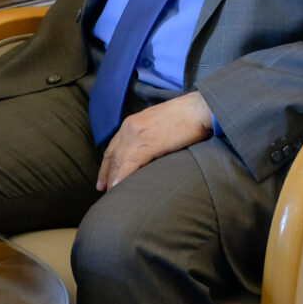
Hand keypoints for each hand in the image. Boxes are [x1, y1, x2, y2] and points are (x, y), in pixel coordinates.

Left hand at [98, 91, 214, 191]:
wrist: (201, 108)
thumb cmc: (187, 117)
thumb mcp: (160, 124)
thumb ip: (150, 136)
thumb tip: (149, 153)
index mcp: (133, 122)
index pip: (114, 146)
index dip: (108, 163)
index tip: (104, 177)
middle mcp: (131, 127)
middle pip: (113, 155)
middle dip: (106, 173)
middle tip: (102, 189)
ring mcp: (138, 135)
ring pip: (119, 161)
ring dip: (113, 179)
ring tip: (112, 195)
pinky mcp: (149, 143)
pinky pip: (130, 163)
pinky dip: (122, 176)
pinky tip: (118, 187)